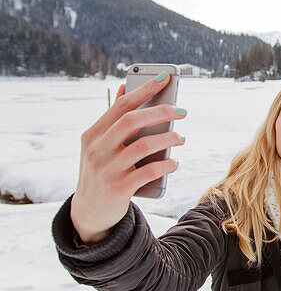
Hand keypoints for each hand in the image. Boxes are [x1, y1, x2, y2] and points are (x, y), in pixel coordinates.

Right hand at [69, 73, 185, 243]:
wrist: (88, 213)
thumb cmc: (100, 171)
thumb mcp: (98, 145)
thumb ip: (111, 118)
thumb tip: (124, 87)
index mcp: (91, 135)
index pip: (120, 106)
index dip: (143, 89)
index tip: (164, 77)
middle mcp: (96, 150)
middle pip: (132, 121)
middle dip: (161, 112)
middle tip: (181, 111)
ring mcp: (106, 170)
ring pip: (143, 146)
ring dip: (168, 139)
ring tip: (181, 139)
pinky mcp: (118, 189)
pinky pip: (149, 171)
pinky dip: (166, 165)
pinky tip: (174, 162)